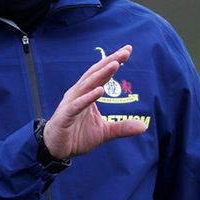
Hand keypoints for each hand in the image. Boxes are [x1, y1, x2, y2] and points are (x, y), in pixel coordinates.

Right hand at [42, 44, 146, 159]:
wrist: (56, 148)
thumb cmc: (77, 136)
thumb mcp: (104, 132)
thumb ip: (121, 127)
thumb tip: (143, 126)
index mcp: (87, 94)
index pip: (102, 75)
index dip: (114, 62)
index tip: (127, 50)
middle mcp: (78, 94)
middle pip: (95, 74)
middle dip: (110, 62)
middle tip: (125, 51)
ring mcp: (71, 103)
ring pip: (87, 85)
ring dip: (101, 74)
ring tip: (115, 64)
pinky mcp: (66, 115)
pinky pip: (77, 105)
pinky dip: (88, 97)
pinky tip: (99, 90)